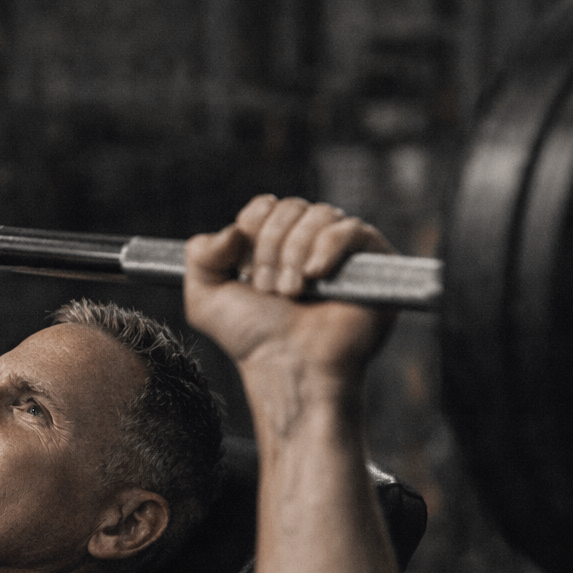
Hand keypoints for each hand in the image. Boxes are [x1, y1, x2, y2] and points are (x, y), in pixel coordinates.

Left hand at [184, 196, 396, 379]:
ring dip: (295, 255)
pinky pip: (353, 229)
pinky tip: (315, 276)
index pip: (265, 206)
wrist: (288, 367)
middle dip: (271, 248)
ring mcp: (343, 252)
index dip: (251, 232)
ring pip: (319, 214)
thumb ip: (199, 255)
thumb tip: (229, 231)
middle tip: (269, 290)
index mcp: (276, 244)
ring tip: (291, 293)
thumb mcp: (205, 298)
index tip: (245, 271)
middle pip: (290, 207)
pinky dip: (327, 248)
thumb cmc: (253, 339)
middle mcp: (310, 243)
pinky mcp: (374, 263)